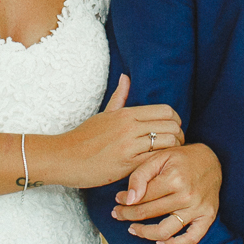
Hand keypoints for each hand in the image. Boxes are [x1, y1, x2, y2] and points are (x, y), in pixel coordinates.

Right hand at [45, 75, 182, 187]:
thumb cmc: (83, 137)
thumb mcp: (103, 114)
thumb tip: (126, 77)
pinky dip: (161, 163)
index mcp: (127, 113)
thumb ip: (119, 97)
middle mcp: (130, 126)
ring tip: (169, 157)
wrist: (63, 157)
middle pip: (171, 125)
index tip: (174, 130)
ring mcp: (129, 145)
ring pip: (167, 143)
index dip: (176, 121)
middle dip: (179, 136)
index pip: (166, 111)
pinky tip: (158, 167)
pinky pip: (155, 160)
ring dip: (173, 151)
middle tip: (176, 145)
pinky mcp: (127, 164)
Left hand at [112, 142, 219, 243]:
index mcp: (174, 179)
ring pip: (166, 230)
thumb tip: (128, 199)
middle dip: (128, 215)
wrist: (211, 160)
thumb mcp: (159, 157)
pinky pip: (192, 238)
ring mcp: (198, 208)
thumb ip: (140, 175)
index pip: (142, 197)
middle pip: (150, 213)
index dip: (125, 201)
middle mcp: (187, 196)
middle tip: (117, 214)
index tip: (117, 201)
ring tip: (133, 229)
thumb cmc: (181, 158)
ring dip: (145, 233)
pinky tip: (160, 241)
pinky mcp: (208, 216)